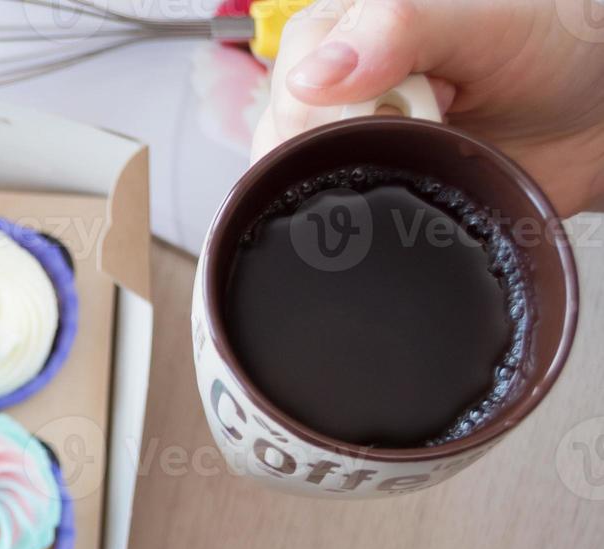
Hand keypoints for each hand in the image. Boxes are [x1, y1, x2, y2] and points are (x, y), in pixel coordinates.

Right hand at [251, 0, 603, 216]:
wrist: (602, 117)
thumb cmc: (561, 46)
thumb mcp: (486, 19)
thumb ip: (399, 28)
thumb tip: (310, 77)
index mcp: (353, 23)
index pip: (294, 71)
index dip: (333, 101)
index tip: (400, 99)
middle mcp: (341, 80)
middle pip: (287, 130)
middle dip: (351, 142)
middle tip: (427, 119)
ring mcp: (350, 138)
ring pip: (300, 178)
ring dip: (360, 179)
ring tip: (426, 147)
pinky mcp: (366, 189)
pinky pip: (331, 217)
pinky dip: (362, 216)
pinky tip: (404, 186)